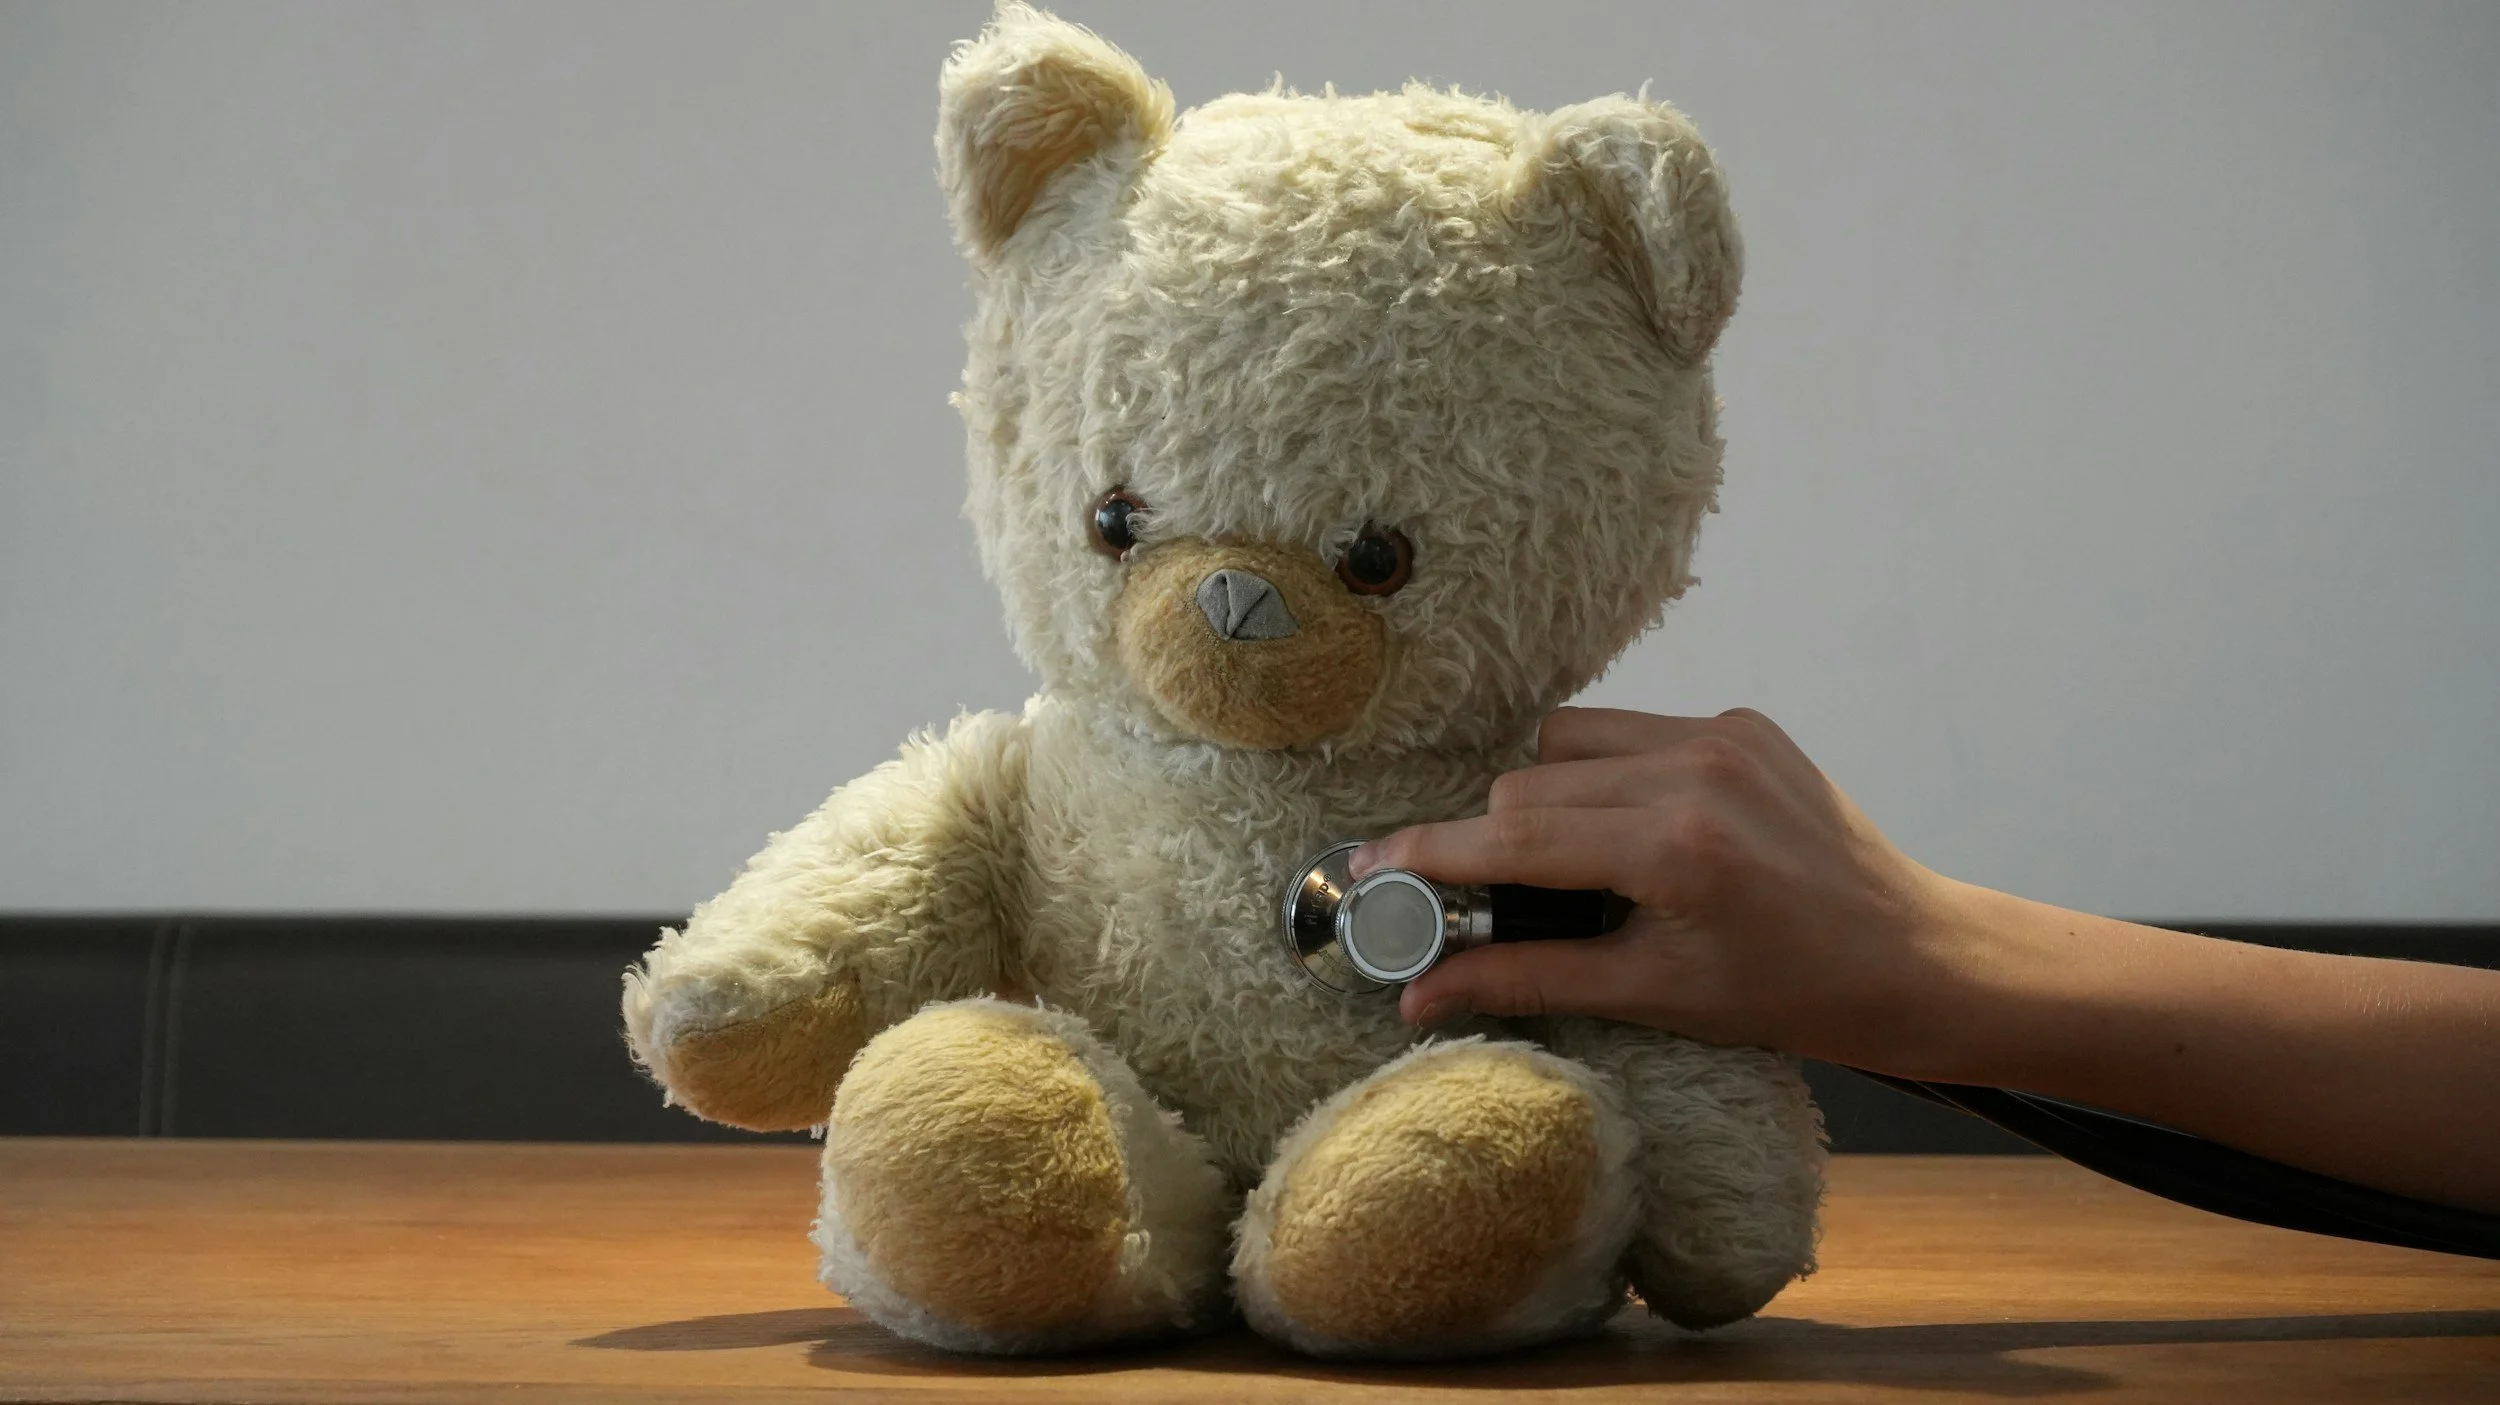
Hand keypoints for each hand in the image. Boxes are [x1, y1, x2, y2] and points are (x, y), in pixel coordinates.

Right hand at [1353, 706, 1970, 1072]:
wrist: (1920, 960)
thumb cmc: (1798, 995)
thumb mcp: (1656, 999)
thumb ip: (1529, 980)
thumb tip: (1419, 993)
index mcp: (1676, 846)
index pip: (1513, 834)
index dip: (1429, 852)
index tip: (1370, 871)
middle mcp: (1696, 768)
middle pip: (1528, 782)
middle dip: (1489, 841)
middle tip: (1477, 903)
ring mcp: (1723, 734)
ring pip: (1569, 742)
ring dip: (1543, 799)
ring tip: (1567, 869)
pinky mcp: (1743, 722)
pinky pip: (1630, 733)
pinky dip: (1604, 778)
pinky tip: (1629, 836)